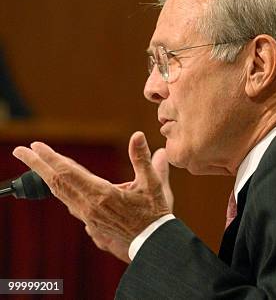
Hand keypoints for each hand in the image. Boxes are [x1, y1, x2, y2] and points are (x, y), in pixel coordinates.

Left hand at [12, 131, 171, 261]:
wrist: (152, 240)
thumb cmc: (154, 211)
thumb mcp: (152, 183)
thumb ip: (142, 158)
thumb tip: (138, 136)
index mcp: (102, 194)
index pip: (67, 173)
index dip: (50, 158)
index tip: (35, 145)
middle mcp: (89, 206)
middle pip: (56, 182)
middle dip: (37, 165)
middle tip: (21, 150)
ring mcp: (87, 215)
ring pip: (60, 192)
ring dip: (46, 175)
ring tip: (37, 161)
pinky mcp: (89, 220)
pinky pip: (68, 200)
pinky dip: (58, 186)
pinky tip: (58, 180)